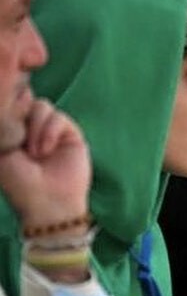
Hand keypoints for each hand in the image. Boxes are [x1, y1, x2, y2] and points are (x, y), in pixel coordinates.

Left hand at [0, 98, 90, 226]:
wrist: (47, 202)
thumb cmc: (18, 182)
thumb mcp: (3, 150)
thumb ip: (8, 124)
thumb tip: (20, 93)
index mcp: (13, 131)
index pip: (12, 103)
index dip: (9, 104)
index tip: (6, 119)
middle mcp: (31, 128)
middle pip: (25, 99)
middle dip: (19, 115)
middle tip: (18, 141)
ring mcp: (51, 130)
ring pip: (41, 106)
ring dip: (34, 128)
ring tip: (34, 152)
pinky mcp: (70, 134)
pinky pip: (58, 117)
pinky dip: (49, 131)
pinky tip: (46, 150)